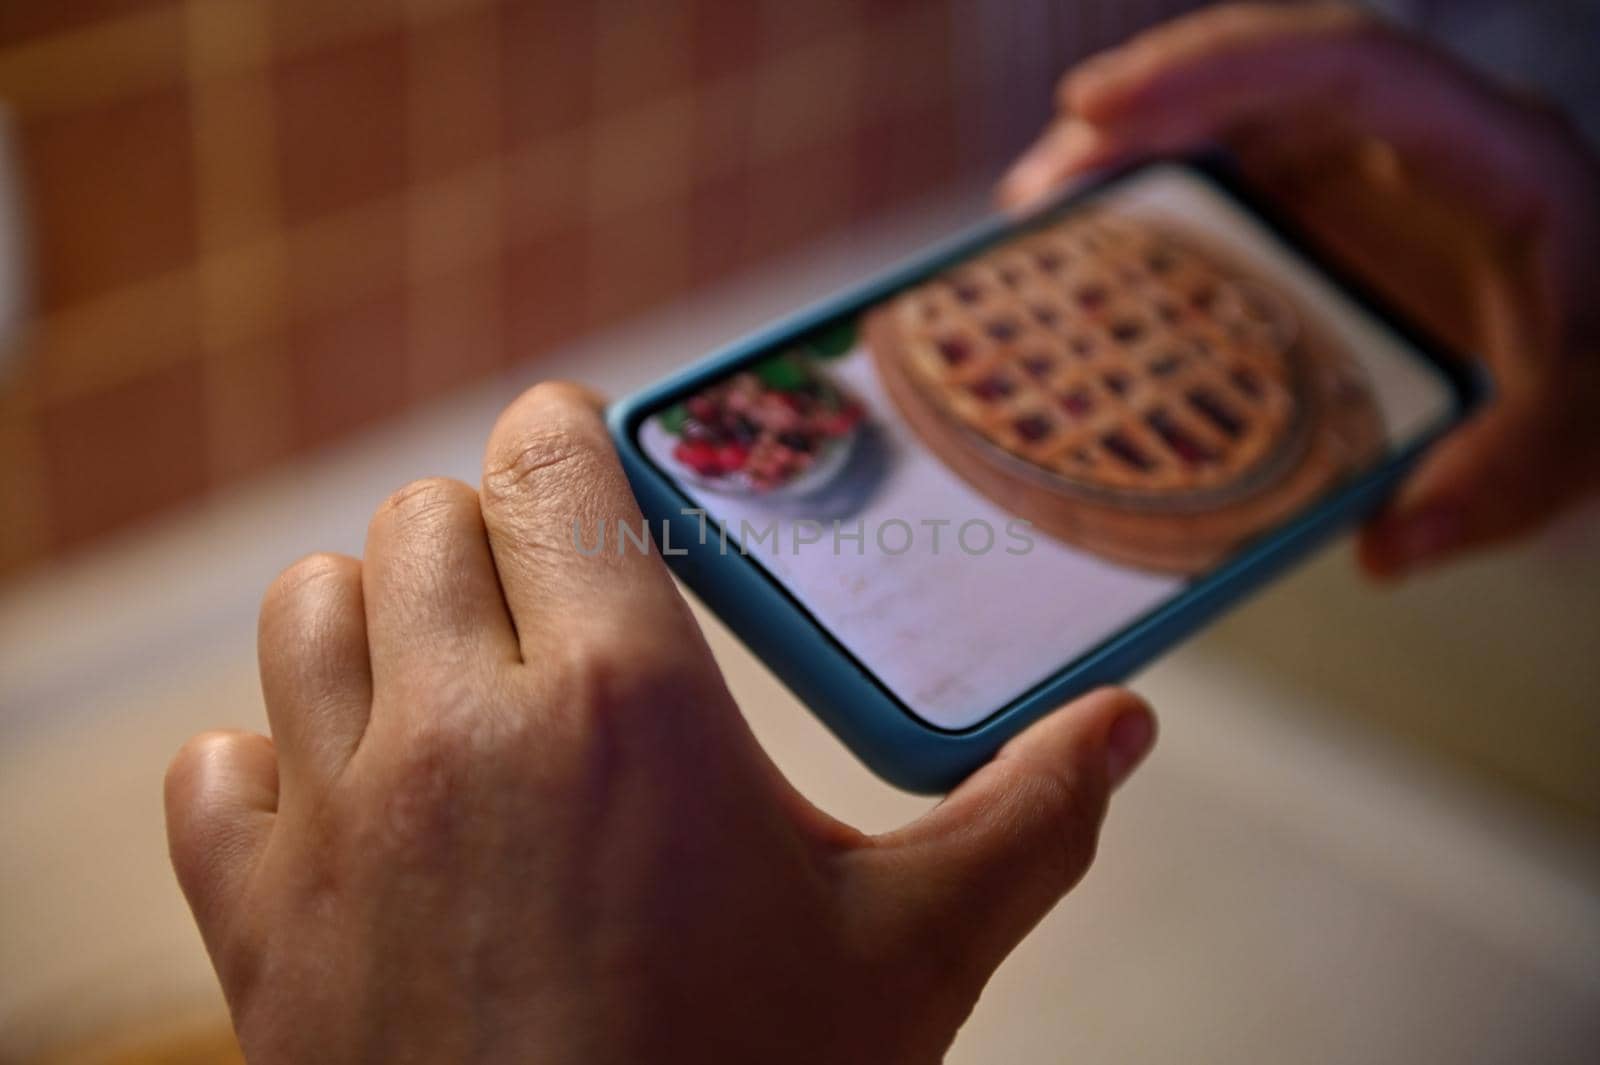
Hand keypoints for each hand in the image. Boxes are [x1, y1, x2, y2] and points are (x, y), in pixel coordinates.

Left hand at [164, 382, 1155, 1063]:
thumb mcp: (914, 957)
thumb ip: (1026, 820)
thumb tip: (1129, 730)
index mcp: (628, 705)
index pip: (547, 462)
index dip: (567, 440)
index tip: (587, 458)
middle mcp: (462, 735)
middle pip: (421, 520)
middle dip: (487, 532)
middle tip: (550, 597)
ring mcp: (340, 830)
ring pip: (305, 613)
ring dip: (373, 618)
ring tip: (449, 676)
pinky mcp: (259, 933)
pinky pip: (214, 776)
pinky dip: (264, 766)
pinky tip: (345, 808)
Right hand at [999, 2, 1599, 577]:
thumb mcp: (1584, 427)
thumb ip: (1507, 482)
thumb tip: (1387, 546)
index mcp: (1489, 150)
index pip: (1342, 64)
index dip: (1215, 70)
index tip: (1098, 110)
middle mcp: (1416, 137)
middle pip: (1259, 79)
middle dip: (1138, 117)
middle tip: (1038, 194)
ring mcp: (1367, 165)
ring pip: (1232, 122)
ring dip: (1130, 160)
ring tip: (1041, 225)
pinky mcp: (1330, 205)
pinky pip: (1230, 177)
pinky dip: (1155, 206)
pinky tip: (1097, 256)